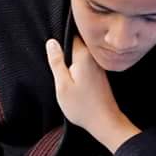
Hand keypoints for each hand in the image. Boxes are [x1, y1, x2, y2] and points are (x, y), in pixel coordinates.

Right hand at [45, 37, 138, 151]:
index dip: (60, 37)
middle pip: (76, 42)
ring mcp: (97, 65)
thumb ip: (56, 62)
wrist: (104, 121)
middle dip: (64, 47)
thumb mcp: (62, 84)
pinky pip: (85, 62)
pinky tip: (72, 77)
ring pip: (80, 53)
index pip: (70, 34)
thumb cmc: (82, 106)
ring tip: (64, 70)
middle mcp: (93, 57)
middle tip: (55, 60)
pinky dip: (77, 66)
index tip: (52, 43)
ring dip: (70, 58)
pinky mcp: (99, 74)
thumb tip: (51, 42)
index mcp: (83, 56)